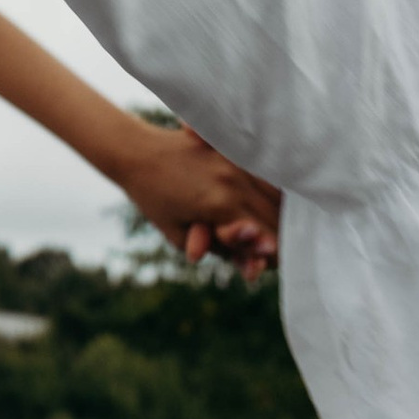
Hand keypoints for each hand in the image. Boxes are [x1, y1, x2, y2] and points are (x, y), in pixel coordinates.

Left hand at [114, 120, 280, 279]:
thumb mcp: (179, 234)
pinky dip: (274, 186)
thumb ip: (219, 250)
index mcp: (222, 205)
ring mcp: (235, 160)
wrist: (135, 153)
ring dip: (283, 210)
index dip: (274, 253)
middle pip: (278, 213)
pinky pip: (265, 169)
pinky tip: (276, 198)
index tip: (271, 262)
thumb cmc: (154, 199)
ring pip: (279, 190)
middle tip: (273, 248)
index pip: (267, 235)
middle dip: (282, 234)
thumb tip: (254, 271)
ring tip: (277, 225)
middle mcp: (234, 181)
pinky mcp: (232, 148)